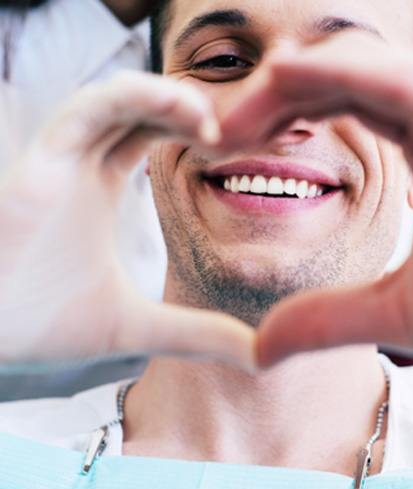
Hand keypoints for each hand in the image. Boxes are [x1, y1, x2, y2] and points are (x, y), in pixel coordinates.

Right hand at [0, 72, 253, 366]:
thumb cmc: (45, 328)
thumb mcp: (141, 327)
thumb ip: (198, 336)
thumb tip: (262, 357)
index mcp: (103, 186)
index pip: (154, 133)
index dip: (194, 127)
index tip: (241, 144)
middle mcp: (82, 164)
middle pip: (142, 108)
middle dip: (189, 108)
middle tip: (236, 130)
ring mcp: (61, 159)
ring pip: (117, 100)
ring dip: (167, 97)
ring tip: (211, 121)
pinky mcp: (39, 162)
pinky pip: (87, 111)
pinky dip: (131, 98)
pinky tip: (178, 107)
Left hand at [222, 33, 412, 377]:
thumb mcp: (399, 312)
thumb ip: (329, 317)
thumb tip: (261, 344)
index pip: (337, 106)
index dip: (279, 119)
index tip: (227, 149)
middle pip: (336, 79)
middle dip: (271, 101)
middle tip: (217, 135)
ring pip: (355, 66)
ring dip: (285, 86)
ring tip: (231, 125)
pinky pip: (391, 79)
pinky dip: (330, 74)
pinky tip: (278, 83)